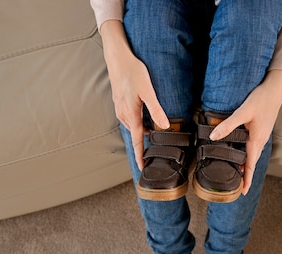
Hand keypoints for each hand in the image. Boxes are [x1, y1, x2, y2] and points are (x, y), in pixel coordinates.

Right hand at [99, 21, 168, 169]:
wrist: (117, 57)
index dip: (140, 155)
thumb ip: (156, 109)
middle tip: (157, 148)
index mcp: (131, 114)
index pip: (137, 140)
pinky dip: (138, 121)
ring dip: (142, 130)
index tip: (143, 167)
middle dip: (144, 142)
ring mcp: (120, 108)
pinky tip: (145, 115)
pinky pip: (130, 117)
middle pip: (136, 133)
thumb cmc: (133, 71)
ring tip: (155, 131)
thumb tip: (165, 126)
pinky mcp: (120, 102)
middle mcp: (124, 114)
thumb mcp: (148, 90)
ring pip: (133, 125)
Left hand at [208, 70, 281, 194]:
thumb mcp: (243, 112)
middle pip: (252, 162)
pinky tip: (240, 152)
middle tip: (236, 186)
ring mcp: (261, 135)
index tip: (243, 192)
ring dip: (246, 165)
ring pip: (252, 154)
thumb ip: (228, 125)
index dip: (246, 179)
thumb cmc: (261, 99)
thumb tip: (213, 137)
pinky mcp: (260, 130)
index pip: (250, 165)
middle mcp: (260, 140)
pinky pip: (253, 147)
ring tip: (236, 173)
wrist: (275, 88)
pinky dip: (247, 154)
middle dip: (245, 175)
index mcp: (257, 139)